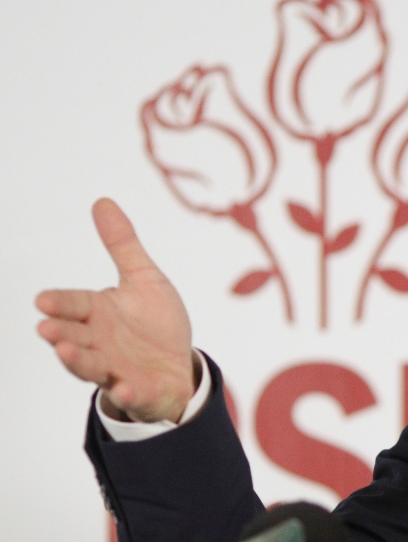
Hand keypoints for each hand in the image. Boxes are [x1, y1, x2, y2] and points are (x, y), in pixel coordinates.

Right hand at [36, 198, 194, 422]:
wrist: (176, 365)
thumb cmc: (154, 323)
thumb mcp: (144, 279)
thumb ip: (123, 246)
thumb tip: (102, 201)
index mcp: (98, 313)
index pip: (75, 305)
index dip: (60, 303)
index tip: (43, 300)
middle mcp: (99, 342)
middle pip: (74, 336)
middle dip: (60, 333)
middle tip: (47, 328)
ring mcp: (114, 369)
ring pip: (91, 366)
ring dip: (77, 360)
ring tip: (66, 352)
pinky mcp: (137, 390)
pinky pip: (130, 393)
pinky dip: (125, 391)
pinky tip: (124, 388)